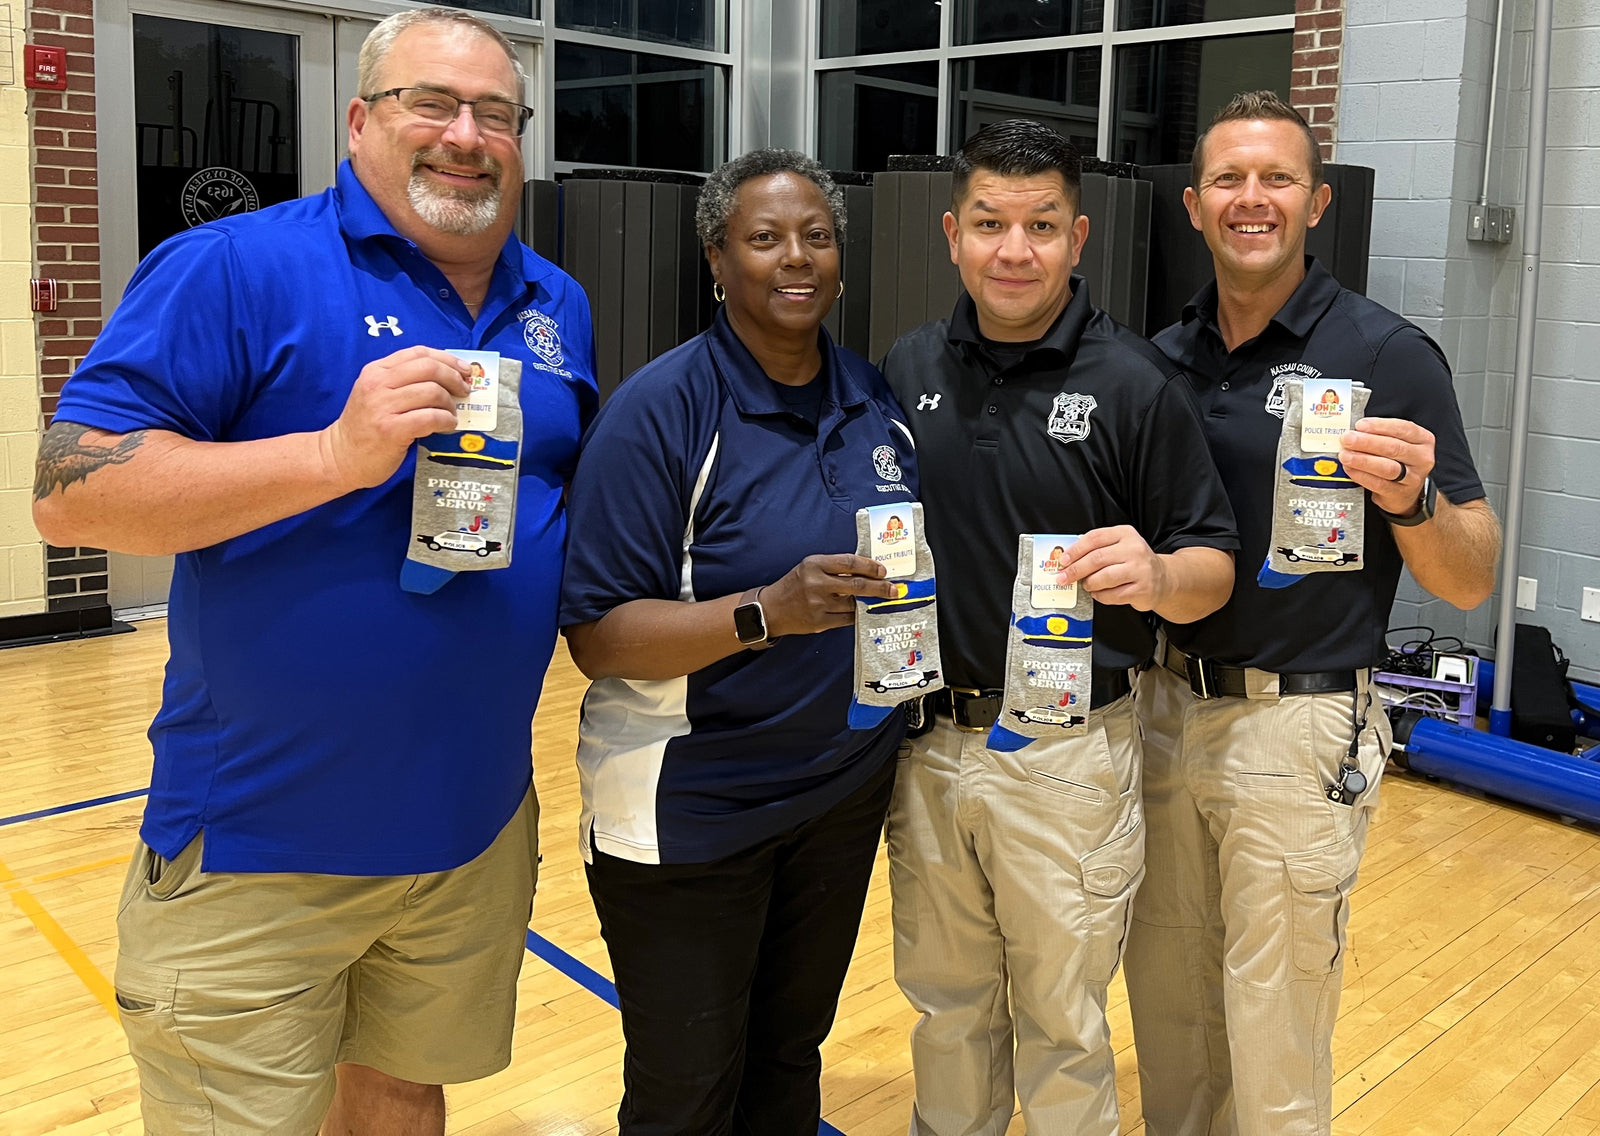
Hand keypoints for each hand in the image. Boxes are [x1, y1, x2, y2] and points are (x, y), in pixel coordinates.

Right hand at [322, 347, 471, 489]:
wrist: (341, 457)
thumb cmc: (366, 426)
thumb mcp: (377, 393)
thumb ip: (404, 381)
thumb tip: (448, 376)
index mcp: (376, 370)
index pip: (419, 353)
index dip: (447, 359)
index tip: (463, 370)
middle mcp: (377, 384)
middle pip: (429, 368)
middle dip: (454, 378)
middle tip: (463, 391)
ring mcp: (382, 406)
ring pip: (432, 392)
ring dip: (450, 404)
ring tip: (450, 414)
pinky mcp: (391, 430)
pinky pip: (430, 418)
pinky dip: (445, 420)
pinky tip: (446, 426)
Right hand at [760, 554, 897, 636]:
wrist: (772, 609)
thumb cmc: (795, 584)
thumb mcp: (811, 567)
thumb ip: (835, 567)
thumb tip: (867, 570)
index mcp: (815, 564)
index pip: (849, 562)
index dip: (870, 566)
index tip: (883, 571)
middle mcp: (816, 583)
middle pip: (857, 585)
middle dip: (880, 588)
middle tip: (894, 589)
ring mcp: (818, 604)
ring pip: (854, 604)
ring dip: (869, 602)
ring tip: (880, 600)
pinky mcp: (819, 622)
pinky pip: (847, 619)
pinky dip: (857, 615)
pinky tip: (863, 611)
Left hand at [1056, 525, 1167, 610]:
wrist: (1162, 578)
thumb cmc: (1133, 562)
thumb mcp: (1119, 546)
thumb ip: (1097, 549)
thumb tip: (1068, 559)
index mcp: (1125, 534)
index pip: (1095, 538)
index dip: (1075, 550)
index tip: (1063, 560)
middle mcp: (1134, 549)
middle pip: (1097, 558)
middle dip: (1075, 570)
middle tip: (1063, 577)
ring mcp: (1140, 569)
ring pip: (1104, 577)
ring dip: (1089, 583)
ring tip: (1086, 585)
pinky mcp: (1142, 589)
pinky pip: (1112, 595)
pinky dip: (1100, 595)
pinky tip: (1099, 593)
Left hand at [1340, 417, 1434, 514]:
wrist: (1404, 491)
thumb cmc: (1397, 460)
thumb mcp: (1396, 442)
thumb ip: (1379, 434)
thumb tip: (1354, 430)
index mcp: (1423, 440)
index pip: (1403, 428)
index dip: (1380, 426)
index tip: (1360, 425)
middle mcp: (1422, 458)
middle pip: (1394, 448)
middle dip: (1367, 442)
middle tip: (1347, 439)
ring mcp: (1413, 478)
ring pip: (1387, 467)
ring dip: (1362, 460)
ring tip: (1345, 455)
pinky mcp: (1400, 493)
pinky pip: (1379, 484)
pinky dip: (1361, 475)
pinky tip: (1350, 469)